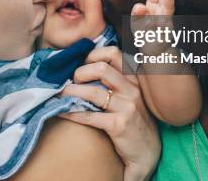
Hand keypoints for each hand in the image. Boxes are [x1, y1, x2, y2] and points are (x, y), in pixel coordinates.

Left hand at [59, 46, 160, 180]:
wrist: (147, 154)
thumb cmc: (133, 122)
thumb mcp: (130, 97)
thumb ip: (114, 82)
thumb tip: (82, 68)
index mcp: (133, 80)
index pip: (113, 53)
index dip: (92, 55)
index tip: (80, 63)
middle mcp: (132, 90)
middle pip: (101, 68)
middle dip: (80, 72)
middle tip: (71, 81)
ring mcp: (127, 107)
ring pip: (93, 92)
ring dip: (71, 92)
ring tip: (60, 95)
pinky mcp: (119, 126)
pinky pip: (89, 116)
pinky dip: (71, 112)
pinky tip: (61, 111)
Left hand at [131, 0, 175, 55]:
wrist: (152, 51)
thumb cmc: (144, 33)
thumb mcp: (136, 22)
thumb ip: (136, 13)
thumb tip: (140, 6)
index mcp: (154, 6)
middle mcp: (162, 12)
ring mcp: (166, 21)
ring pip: (168, 7)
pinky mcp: (167, 32)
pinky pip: (165, 25)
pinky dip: (161, 21)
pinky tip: (157, 19)